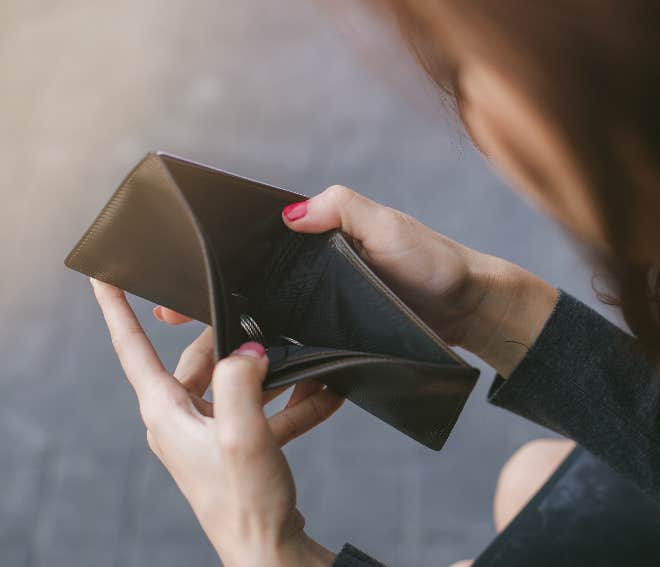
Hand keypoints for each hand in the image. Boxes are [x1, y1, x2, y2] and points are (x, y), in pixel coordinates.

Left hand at [92, 280, 338, 566]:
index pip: (132, 346)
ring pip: (236, 382)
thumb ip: (240, 382)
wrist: (269, 549)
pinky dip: (290, 402)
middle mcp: (181, 418)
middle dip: (235, 339)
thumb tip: (249, 349)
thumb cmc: (246, 502)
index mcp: (166, 411)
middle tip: (265, 322)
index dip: (116, 308)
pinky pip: (261, 410)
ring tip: (309, 363)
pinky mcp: (235, 444)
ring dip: (273, 374)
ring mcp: (209, 432)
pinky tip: (323, 394)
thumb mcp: (241, 435)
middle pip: (200, 357)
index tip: (104, 276)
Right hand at [156, 185, 557, 376]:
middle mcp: (312, 281)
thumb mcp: (387, 226)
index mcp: (314, 247)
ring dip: (240, 355)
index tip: (176, 292)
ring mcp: (325, 315)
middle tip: (174, 340)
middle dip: (211, 322)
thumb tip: (288, 213)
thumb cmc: (432, 260)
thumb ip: (341, 208)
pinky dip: (285, 378)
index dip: (212, 274)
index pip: (250, 257)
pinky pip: (304, 362)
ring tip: (209, 380)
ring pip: (271, 336)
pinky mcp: (342, 344)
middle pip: (250, 301)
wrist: (470, 308)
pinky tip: (264, 398)